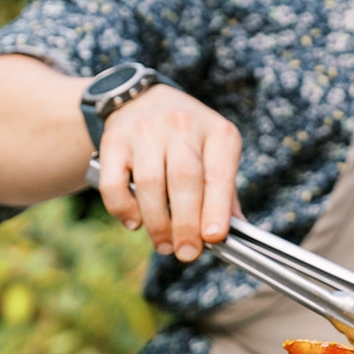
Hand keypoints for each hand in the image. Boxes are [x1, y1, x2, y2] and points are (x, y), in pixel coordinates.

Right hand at [91, 85, 241, 261]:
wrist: (145, 101)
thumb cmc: (190, 140)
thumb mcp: (217, 155)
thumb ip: (226, 193)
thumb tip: (238, 232)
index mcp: (218, 132)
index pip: (219, 174)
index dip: (217, 207)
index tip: (214, 237)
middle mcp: (183, 126)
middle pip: (184, 179)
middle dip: (186, 223)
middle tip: (186, 252)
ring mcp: (146, 131)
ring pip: (150, 182)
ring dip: (157, 221)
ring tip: (165, 244)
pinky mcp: (114, 141)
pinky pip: (114, 182)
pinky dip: (123, 208)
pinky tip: (134, 222)